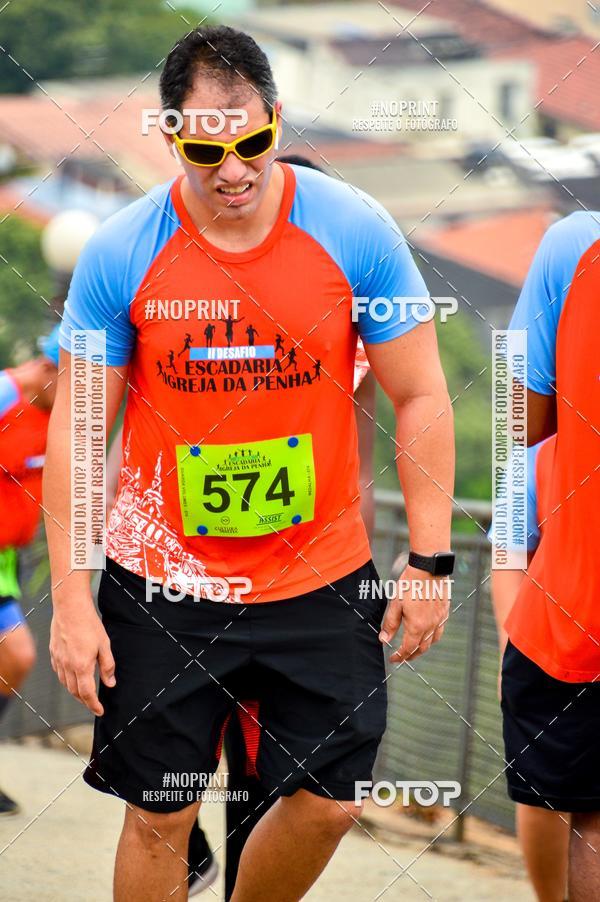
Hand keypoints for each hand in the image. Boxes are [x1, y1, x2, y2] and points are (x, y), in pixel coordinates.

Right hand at [50, 598, 115, 715]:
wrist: (70, 608)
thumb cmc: (89, 624)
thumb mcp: (104, 644)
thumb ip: (107, 666)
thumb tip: (110, 683)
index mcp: (81, 666)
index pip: (87, 694)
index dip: (94, 705)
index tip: (100, 711)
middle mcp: (67, 666)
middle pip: (75, 692)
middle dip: (85, 701)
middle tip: (94, 704)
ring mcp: (58, 660)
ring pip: (65, 684)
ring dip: (75, 692)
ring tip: (85, 693)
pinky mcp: (53, 653)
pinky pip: (59, 673)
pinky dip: (66, 680)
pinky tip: (72, 677)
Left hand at [379, 565, 449, 662]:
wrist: (429, 568)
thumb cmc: (411, 584)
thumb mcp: (395, 603)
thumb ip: (390, 624)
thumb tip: (384, 640)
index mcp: (417, 626)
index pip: (408, 649)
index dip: (399, 656)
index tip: (393, 659)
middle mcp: (431, 626)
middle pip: (421, 648)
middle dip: (411, 655)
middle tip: (403, 657)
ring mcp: (440, 619)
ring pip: (432, 641)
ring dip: (423, 648)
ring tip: (415, 647)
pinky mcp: (445, 612)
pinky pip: (440, 630)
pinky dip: (432, 637)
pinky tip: (428, 632)